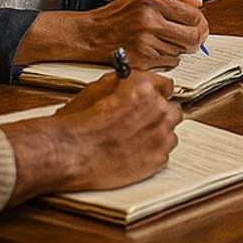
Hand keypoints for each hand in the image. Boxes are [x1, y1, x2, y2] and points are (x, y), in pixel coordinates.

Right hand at [3, 70, 179, 199]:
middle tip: (140, 122)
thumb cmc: (79, 122)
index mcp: (145, 88)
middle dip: (158, 114)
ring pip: (170, 132)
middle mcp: (158, 109)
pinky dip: (152, 153)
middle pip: (172, 110)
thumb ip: (126, 83)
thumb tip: (134, 83)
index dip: (157, 92)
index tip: (154, 98)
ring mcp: (161, 135)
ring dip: (156, 134)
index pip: (167, 85)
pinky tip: (133, 153)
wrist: (71, 151)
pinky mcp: (158, 159)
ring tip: (134, 140)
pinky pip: (163, 152)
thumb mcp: (99, 87)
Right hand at [19, 0, 209, 67]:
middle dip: (197, 39)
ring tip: (164, 41)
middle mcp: (149, 20)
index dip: (200, 22)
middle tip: (196, 39)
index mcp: (151, 1)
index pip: (192, 15)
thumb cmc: (116, 14)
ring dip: (178, 48)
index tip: (200, 25)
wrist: (89, 34)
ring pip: (180, 50)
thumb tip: (197, 3)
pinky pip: (169, 61)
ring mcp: (145, 41)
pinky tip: (156, 50)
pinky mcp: (141, 59)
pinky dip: (167, 58)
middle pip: (191, 35)